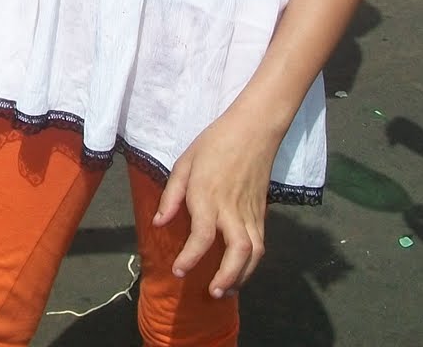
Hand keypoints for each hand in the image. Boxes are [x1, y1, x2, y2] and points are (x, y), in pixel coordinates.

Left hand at [155, 108, 278, 298]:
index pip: (202, 236)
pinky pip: (261, 243)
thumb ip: (171, 195)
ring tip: (226, 290)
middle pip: (238, 251)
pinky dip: (252, 262)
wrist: (254, 129)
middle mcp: (232, 209)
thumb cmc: (215, 142)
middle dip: (227, 276)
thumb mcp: (184, 162)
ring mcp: (250, 212)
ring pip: (255, 252)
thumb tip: (160, 222)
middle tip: (213, 292)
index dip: (190, 257)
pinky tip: (240, 270)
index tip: (179, 271)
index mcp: (208, 196)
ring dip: (243, 275)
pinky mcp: (262, 212)